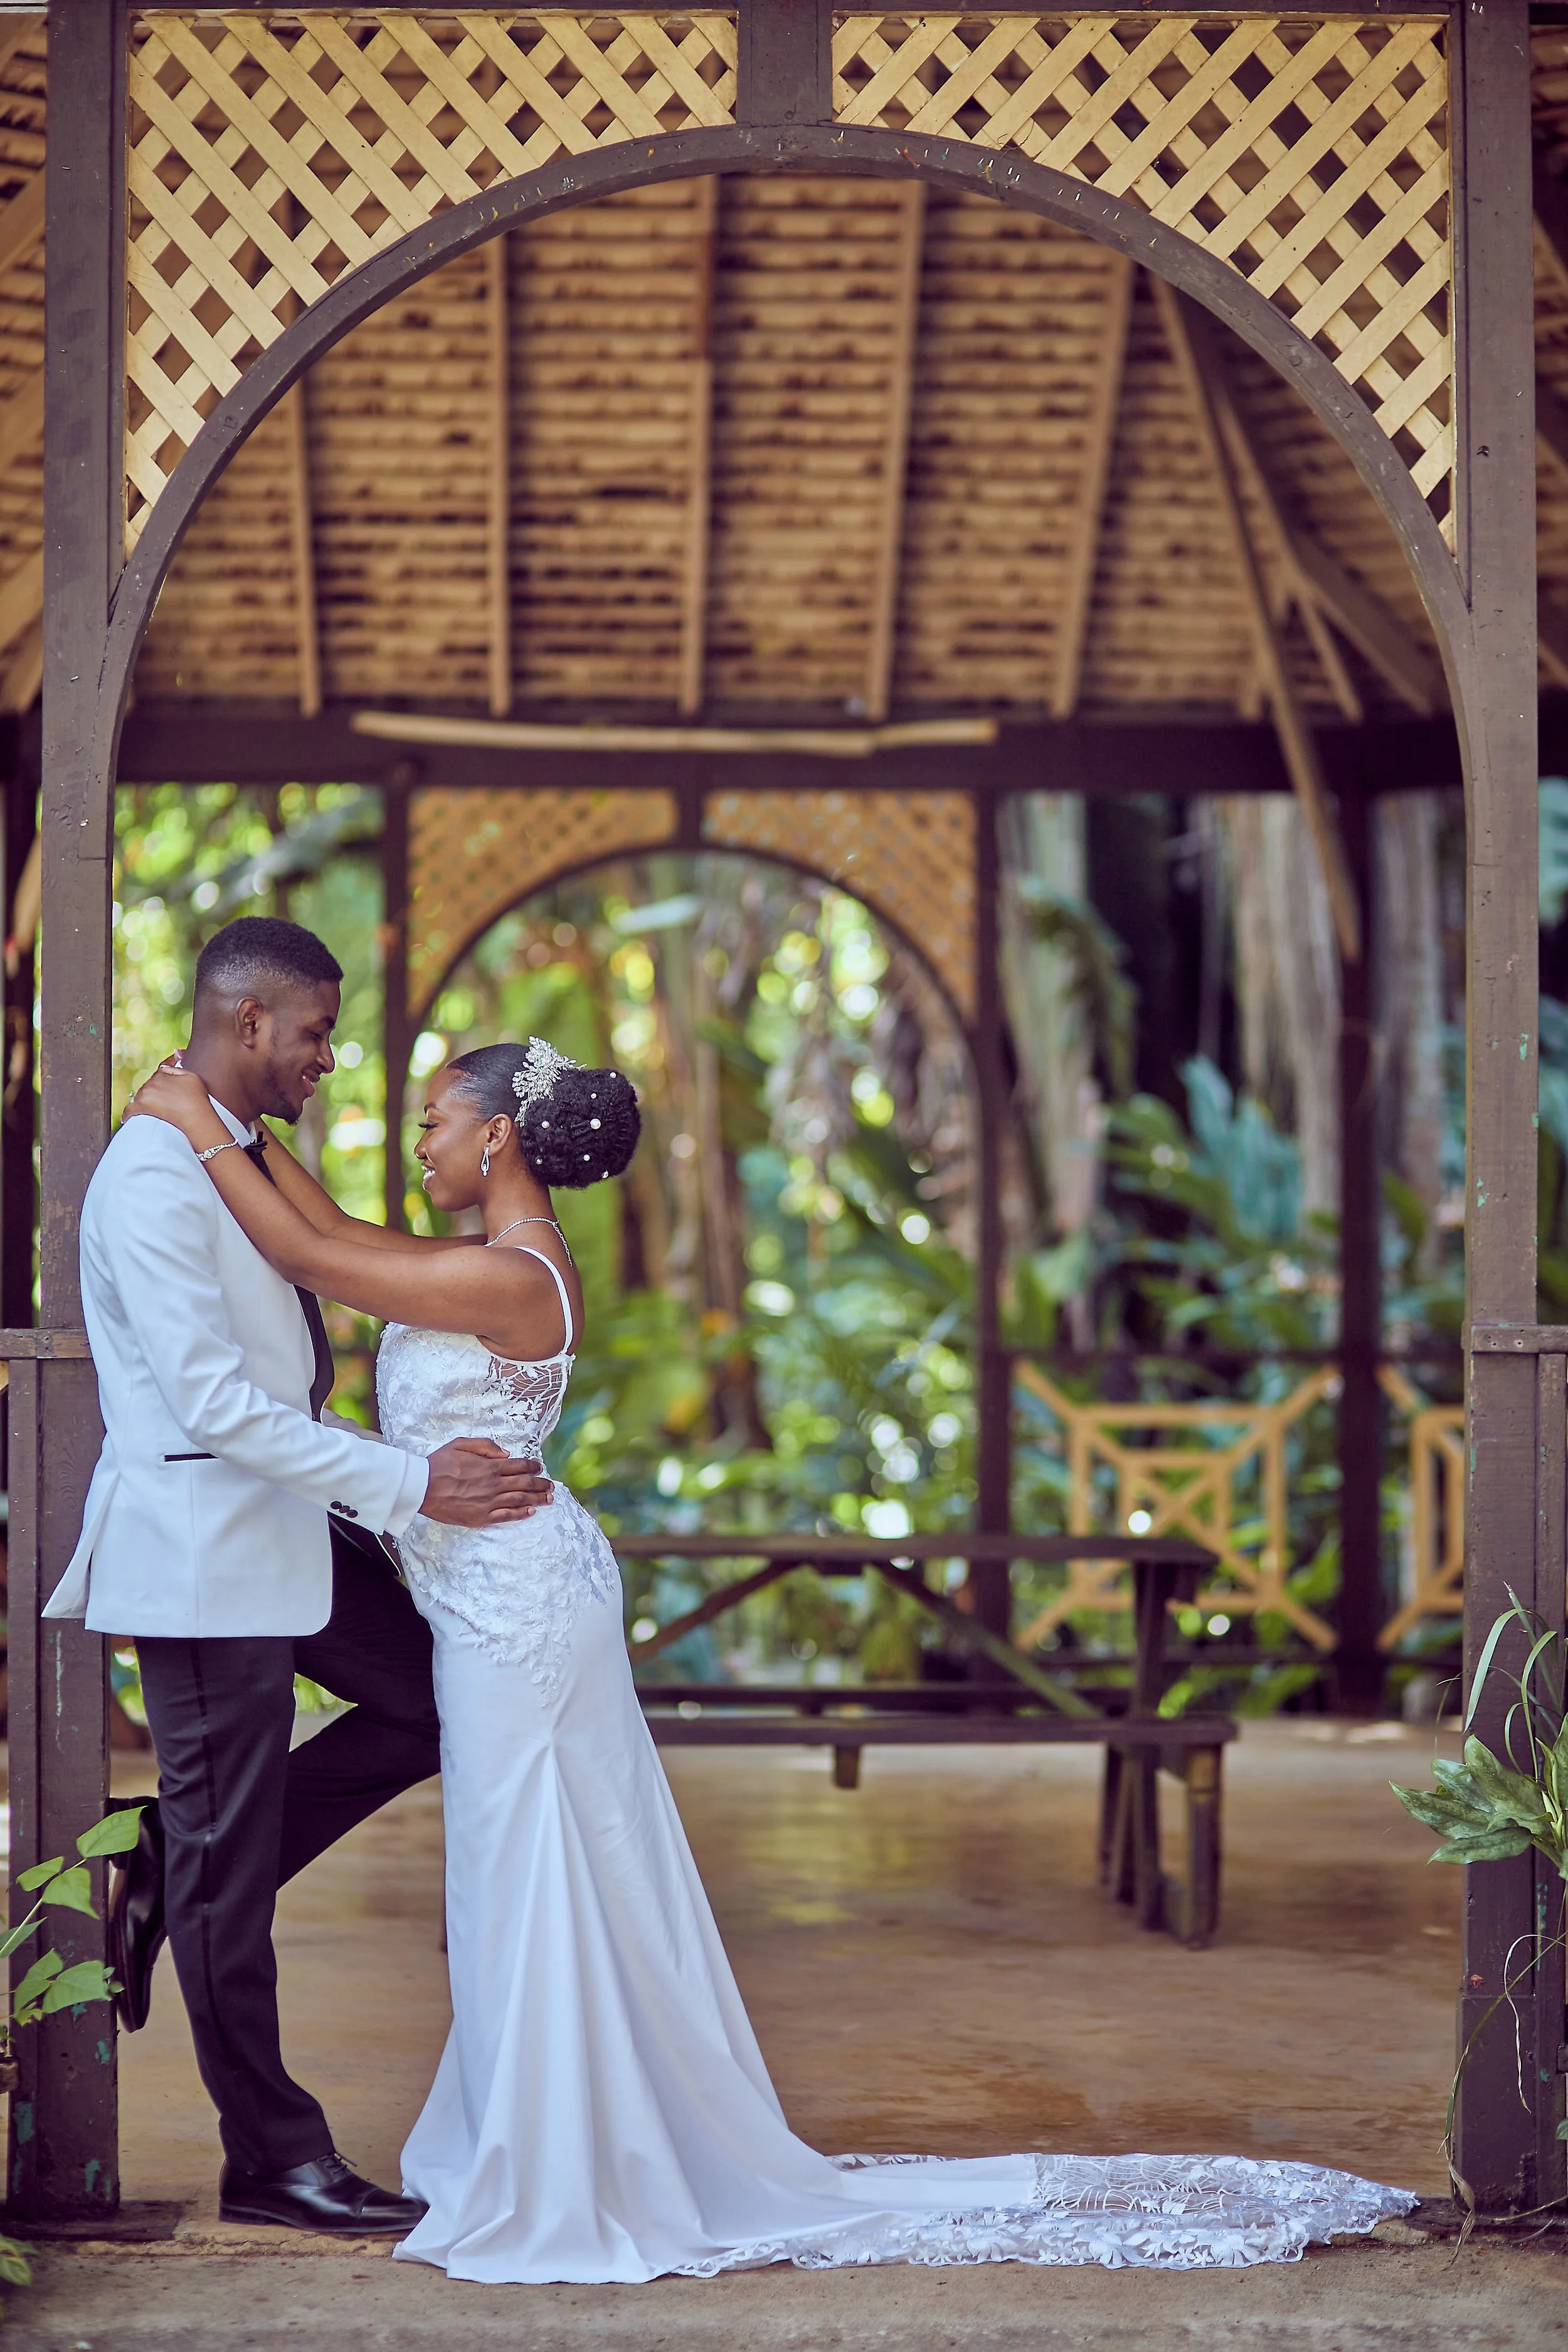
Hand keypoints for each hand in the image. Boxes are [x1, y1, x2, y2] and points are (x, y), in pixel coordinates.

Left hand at [125, 1059, 223, 1143]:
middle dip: (157, 1091)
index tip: (169, 1086)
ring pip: (141, 1096)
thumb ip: (178, 1067)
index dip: (165, 1078)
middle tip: (170, 1101)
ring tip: (159, 1108)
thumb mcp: (192, 1076)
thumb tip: (171, 1057)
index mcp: (161, 1074)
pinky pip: (129, 1110)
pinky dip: (128, 1113)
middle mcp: (151, 1083)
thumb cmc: (197, 1098)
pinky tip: (128, 1117)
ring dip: (146, 1100)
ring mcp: (144, 1096)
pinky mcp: (141, 1109)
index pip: (159, 1073)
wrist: (196, 1117)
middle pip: (150, 1085)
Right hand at [420, 1438, 552, 1526]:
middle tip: (551, 1485)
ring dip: (537, 1499)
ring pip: (520, 1500)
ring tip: (549, 1499)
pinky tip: (530, 1512)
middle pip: (525, 1483)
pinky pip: (506, 1516)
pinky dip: (520, 1514)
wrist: (421, 1488)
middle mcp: (493, 1484)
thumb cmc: (438, 1464)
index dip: (533, 1466)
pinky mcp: (481, 1517)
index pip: (519, 1465)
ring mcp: (489, 1502)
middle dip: (541, 1484)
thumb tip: (506, 1454)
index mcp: (490, 1466)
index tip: (540, 1467)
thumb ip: (485, 1446)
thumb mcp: (460, 1444)